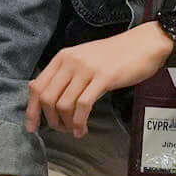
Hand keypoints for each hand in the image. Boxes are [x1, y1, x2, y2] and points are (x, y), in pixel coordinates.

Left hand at [26, 25, 173, 138]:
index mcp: (62, 57)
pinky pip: (83, 105)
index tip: (32, 127)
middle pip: (47, 98)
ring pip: (63, 104)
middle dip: (51, 120)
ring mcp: (86, 69)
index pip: (37, 86)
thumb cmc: (114, 55)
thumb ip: (65, 74)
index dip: (32, 110)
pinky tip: (83, 129)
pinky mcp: (103, 78)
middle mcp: (70, 61)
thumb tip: (43, 93)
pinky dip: (80, 122)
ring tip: (75, 130)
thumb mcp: (83, 60)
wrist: (143, 44)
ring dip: (67, 124)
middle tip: (61, 130)